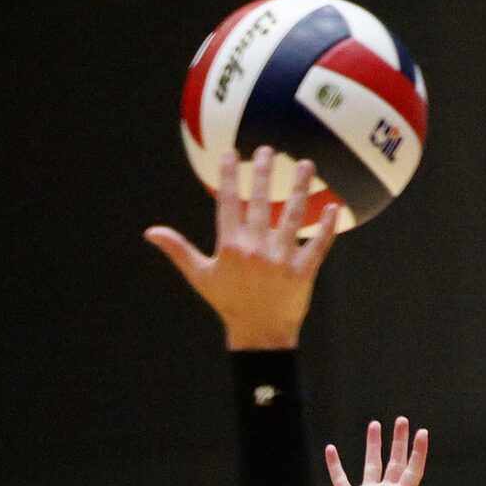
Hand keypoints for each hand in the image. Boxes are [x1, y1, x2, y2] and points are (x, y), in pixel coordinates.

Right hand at [143, 147, 340, 350]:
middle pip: (261, 202)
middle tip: (269, 150)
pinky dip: (327, 226)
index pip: (229, 202)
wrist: (260, 335)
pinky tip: (334, 206)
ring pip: (293, 217)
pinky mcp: (303, 272)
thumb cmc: (229, 303)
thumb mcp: (201, 276)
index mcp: (231, 246)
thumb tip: (150, 232)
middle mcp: (256, 249)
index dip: (230, 176)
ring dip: (300, 188)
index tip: (231, 154)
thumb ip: (178, 250)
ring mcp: (281, 260)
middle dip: (264, 173)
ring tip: (306, 165)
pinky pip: (318, 245)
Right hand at [324, 417, 435, 485]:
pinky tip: (331, 449)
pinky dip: (335, 464)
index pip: (411, 469)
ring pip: (370, 464)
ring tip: (374, 424)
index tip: (422, 432)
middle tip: (402, 420)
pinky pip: (341, 478)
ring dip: (373, 445)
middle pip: (394, 461)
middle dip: (398, 441)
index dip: (418, 451)